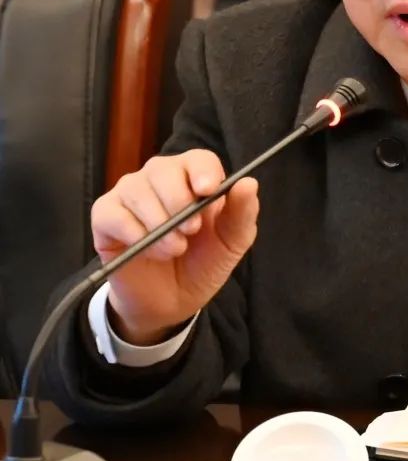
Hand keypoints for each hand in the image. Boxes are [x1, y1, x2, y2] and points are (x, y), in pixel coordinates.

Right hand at [90, 149, 258, 344]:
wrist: (171, 300)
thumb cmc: (203, 262)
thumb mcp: (231, 242)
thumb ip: (242, 213)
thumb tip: (248, 183)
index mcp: (195, 178)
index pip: (198, 159)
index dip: (202, 171)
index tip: (207, 191)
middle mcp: (160, 177)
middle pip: (164, 169)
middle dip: (179, 203)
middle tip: (191, 232)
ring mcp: (130, 193)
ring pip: (137, 191)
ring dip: (158, 225)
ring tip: (174, 249)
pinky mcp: (105, 215)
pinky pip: (113, 213)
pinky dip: (133, 233)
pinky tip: (146, 248)